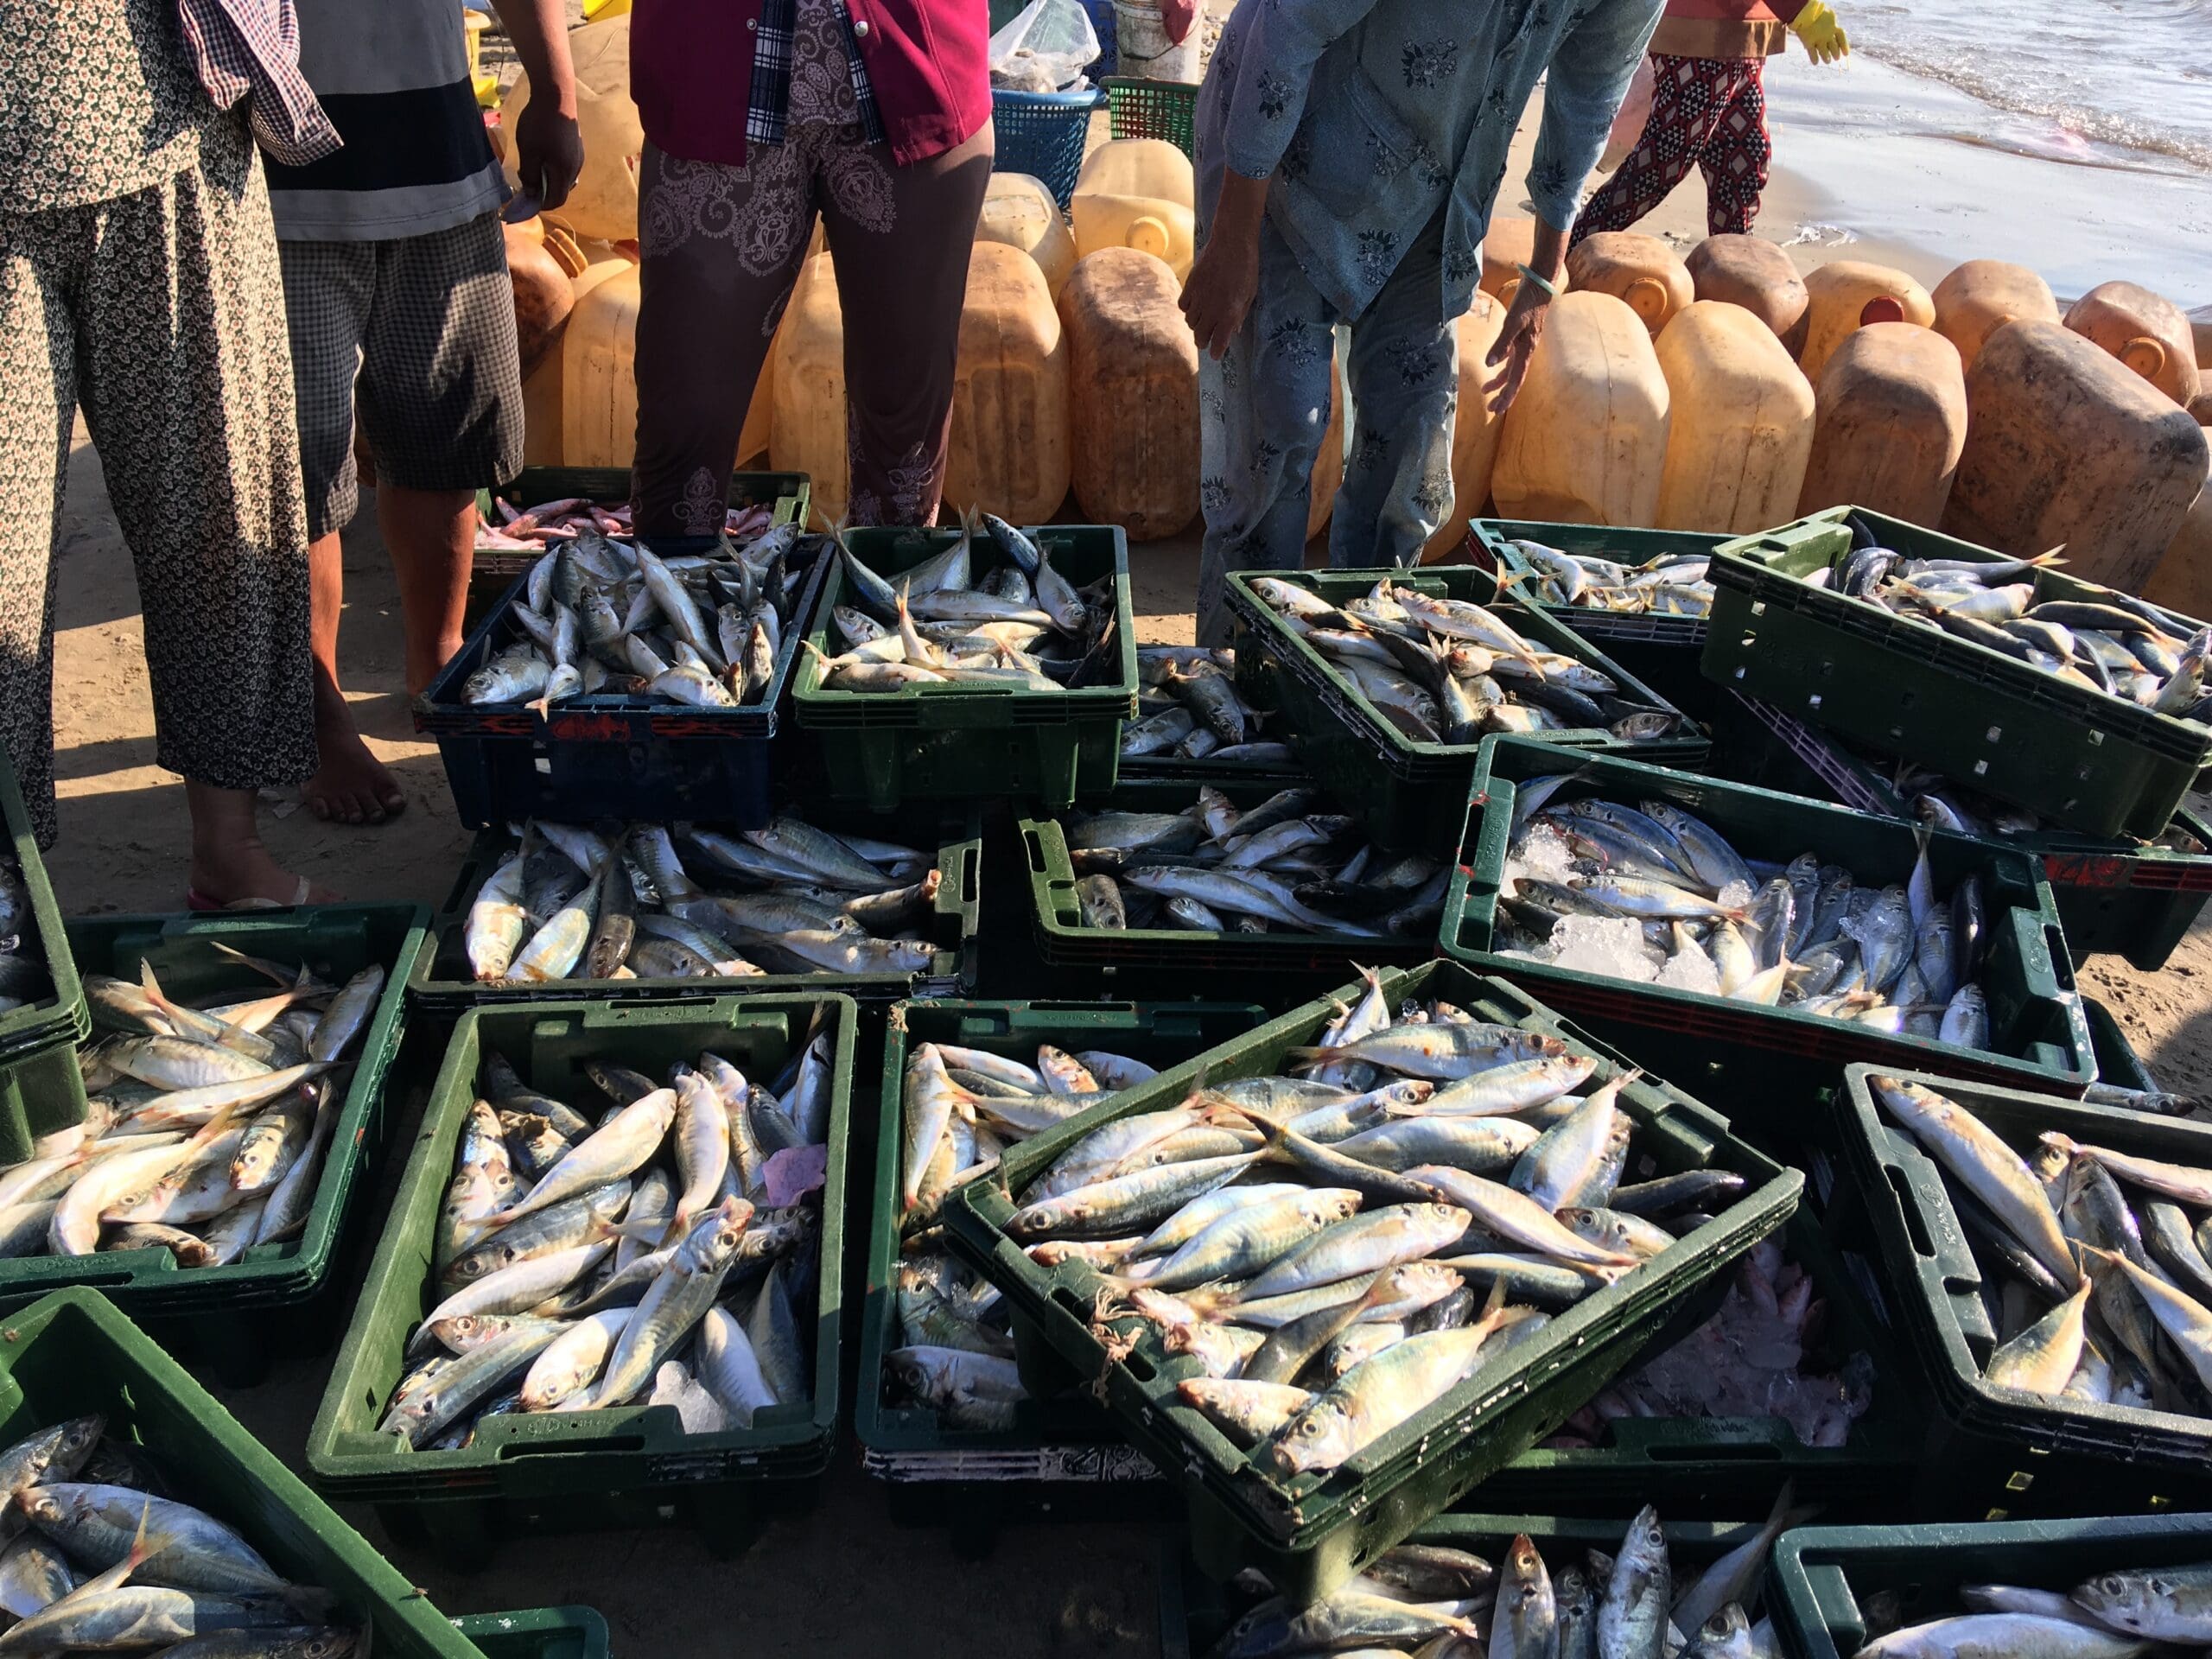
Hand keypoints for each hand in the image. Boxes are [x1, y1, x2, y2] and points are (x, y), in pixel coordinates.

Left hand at [512, 92, 584, 212]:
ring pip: (563, 177)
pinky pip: (565, 165)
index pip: (556, 200)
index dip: (541, 205)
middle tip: (524, 179)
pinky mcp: (576, 146)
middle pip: (560, 190)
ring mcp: (578, 156)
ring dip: (547, 178)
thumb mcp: (529, 152)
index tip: (525, 200)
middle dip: (543, 191)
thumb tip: (531, 194)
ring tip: (531, 165)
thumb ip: (530, 176)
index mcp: (564, 172)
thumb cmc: (539, 124)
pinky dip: (552, 167)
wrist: (556, 95)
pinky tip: (542, 153)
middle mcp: (575, 168)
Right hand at [1181, 224, 1260, 359]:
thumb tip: (1234, 330)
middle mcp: (1211, 310)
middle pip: (1200, 336)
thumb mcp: (1250, 294)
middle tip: (1207, 340)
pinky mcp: (1189, 285)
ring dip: (1196, 325)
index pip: (1218, 343)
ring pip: (1190, 322)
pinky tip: (1194, 305)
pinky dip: (1187, 309)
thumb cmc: (1246, 268)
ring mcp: (1198, 298)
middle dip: (1204, 341)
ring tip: (1202, 321)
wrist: (1232, 242)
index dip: (1217, 352)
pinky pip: (1182, 306)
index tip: (1217, 354)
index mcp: (1229, 314)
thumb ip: (1240, 315)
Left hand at [1483, 278, 1552, 413]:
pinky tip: (1494, 366)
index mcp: (1525, 351)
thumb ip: (1501, 343)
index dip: (1506, 397)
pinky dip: (1503, 366)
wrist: (1539, 286)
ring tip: (1485, 391)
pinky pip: (1511, 358)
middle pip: (1513, 380)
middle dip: (1503, 396)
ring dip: (1499, 382)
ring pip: (1511, 370)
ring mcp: (1524, 345)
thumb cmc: (1526, 303)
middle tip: (1491, 410)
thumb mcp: (1512, 322)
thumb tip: (1489, 364)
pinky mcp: (1521, 337)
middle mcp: (1526, 351)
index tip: (1496, 410)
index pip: (1515, 381)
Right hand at [1789, 1, 1848, 63]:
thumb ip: (1831, 22)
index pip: (1841, 39)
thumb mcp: (1828, 14)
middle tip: (1837, 58)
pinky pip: (1812, 54)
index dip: (1844, 47)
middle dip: (1836, 54)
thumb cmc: (1816, 9)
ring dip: (1826, 58)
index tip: (1846, 54)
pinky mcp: (1809, 43)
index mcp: (1834, 26)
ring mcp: (1818, 39)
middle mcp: (1828, 35)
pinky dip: (1814, 59)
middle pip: (1834, 47)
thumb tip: (1834, 27)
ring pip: (1824, 52)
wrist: (1806, 10)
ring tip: (1827, 61)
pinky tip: (1815, 63)